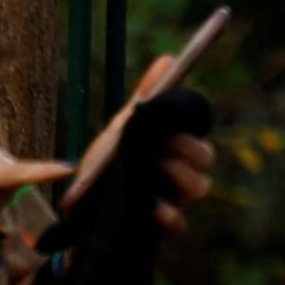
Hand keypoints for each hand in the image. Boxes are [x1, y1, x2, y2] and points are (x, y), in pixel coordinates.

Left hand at [67, 83, 222, 243]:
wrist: (78, 203)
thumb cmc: (106, 162)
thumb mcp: (123, 126)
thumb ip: (147, 96)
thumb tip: (169, 57)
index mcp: (175, 151)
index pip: (202, 137)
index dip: (194, 130)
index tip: (175, 123)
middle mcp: (180, 175)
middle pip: (206, 160)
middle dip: (189, 149)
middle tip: (164, 144)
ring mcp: (172, 201)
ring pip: (201, 188)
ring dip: (183, 176)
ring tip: (157, 168)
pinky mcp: (158, 227)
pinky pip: (179, 223)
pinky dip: (168, 213)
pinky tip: (151, 205)